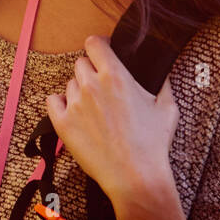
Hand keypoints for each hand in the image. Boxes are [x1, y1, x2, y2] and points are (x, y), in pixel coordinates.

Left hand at [46, 35, 179, 205]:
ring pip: (70, 84)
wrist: (136, 176)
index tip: (103, 52)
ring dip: (80, 91)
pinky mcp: (61, 122)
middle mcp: (90, 85)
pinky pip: (53, 101)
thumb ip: (161, 83)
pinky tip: (75, 114)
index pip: (94, 43)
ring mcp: (74, 104)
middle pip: (81, 64)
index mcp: (115, 76)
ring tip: (96, 110)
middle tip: (103, 89)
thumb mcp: (167, 108)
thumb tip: (159, 71)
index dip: (99, 46)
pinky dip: (61, 104)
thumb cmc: (153, 143)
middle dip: (91, 72)